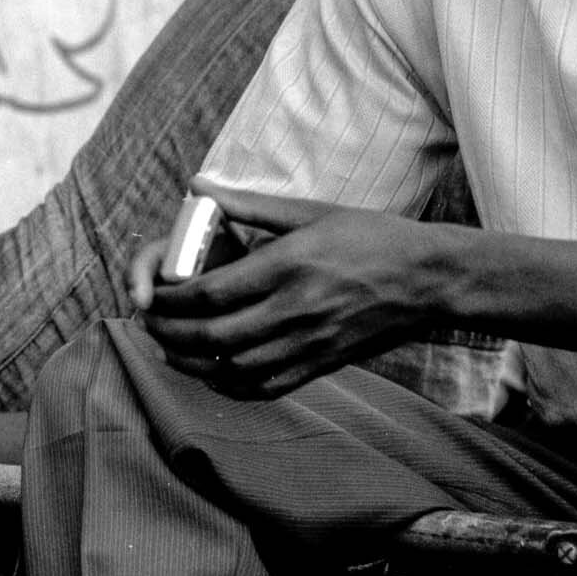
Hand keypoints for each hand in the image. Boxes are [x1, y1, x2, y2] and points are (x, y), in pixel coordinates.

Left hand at [135, 188, 447, 395]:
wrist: (429, 280)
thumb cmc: (371, 237)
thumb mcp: (311, 212)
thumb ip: (251, 206)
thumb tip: (199, 188)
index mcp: (288, 267)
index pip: (211, 293)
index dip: (170, 298)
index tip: (152, 291)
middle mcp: (295, 311)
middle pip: (213, 335)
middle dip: (170, 331)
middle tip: (146, 322)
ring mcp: (309, 344)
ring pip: (233, 368)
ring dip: (192, 362)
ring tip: (167, 347)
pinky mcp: (322, 365)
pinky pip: (265, 387)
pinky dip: (230, 385)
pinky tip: (212, 371)